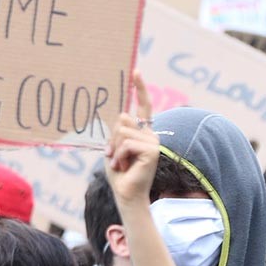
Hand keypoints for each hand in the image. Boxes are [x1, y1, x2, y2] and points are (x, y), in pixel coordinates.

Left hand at [106, 73, 158, 208]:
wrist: (126, 194)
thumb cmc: (119, 172)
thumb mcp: (114, 147)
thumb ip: (119, 131)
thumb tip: (122, 114)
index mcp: (142, 132)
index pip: (142, 106)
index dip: (140, 88)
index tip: (135, 70)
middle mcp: (150, 134)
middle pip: (122, 120)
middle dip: (112, 140)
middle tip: (116, 157)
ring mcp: (153, 142)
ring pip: (122, 132)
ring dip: (115, 150)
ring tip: (121, 163)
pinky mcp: (152, 150)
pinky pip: (126, 143)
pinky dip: (120, 156)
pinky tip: (124, 167)